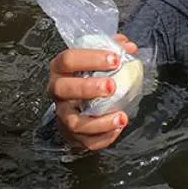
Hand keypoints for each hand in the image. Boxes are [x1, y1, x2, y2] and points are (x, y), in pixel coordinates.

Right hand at [48, 35, 137, 150]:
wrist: (77, 107)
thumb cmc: (87, 78)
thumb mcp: (96, 61)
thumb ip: (112, 50)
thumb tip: (129, 47)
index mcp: (61, 70)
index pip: (68, 59)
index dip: (90, 58)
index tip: (115, 59)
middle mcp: (58, 92)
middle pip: (63, 88)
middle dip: (88, 87)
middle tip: (112, 86)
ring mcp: (64, 115)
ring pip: (74, 122)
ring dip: (100, 122)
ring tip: (121, 117)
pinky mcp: (72, 135)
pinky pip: (86, 141)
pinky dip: (103, 137)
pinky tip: (117, 128)